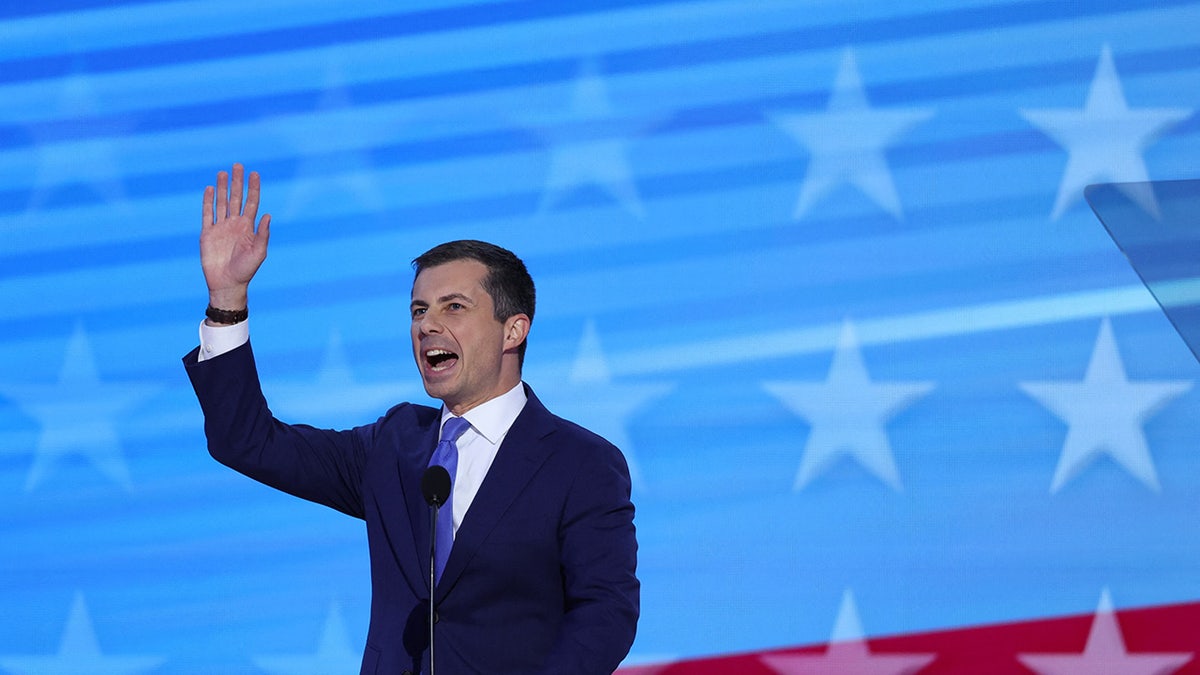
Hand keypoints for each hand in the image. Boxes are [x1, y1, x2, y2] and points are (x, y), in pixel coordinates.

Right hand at [201, 163, 270, 313]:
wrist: (227, 283)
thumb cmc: (246, 270)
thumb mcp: (259, 253)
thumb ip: (263, 234)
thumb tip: (268, 214)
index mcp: (248, 227)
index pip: (251, 202)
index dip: (253, 188)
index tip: (254, 173)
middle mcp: (235, 224)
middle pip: (236, 198)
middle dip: (237, 182)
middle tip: (238, 166)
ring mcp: (221, 227)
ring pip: (221, 202)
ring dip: (222, 188)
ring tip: (223, 173)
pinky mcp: (207, 233)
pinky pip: (207, 214)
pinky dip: (208, 201)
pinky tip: (210, 189)